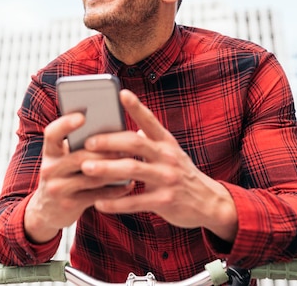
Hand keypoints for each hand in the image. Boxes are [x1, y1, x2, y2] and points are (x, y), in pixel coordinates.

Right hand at [24, 112, 133, 243]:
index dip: (65, 124)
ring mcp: (58, 189)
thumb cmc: (64, 175)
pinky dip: (115, 190)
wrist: (47, 210)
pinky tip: (129, 184)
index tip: (83, 117)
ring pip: (91, 177)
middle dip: (104, 152)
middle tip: (125, 146)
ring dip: (114, 170)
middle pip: (79, 157)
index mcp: (49, 152)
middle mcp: (49, 169)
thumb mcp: (63, 158)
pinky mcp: (69, 205)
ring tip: (131, 163)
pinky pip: (97, 195)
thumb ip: (79, 146)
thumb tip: (110, 129)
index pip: (52, 134)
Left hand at [81, 89, 238, 241]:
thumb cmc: (182, 175)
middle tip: (88, 142)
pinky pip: (135, 201)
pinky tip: (98, 203)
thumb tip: (129, 130)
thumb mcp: (171, 153)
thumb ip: (151, 142)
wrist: (210, 203)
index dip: (136, 107)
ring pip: (132, 169)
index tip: (121, 93)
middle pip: (135, 143)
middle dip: (110, 141)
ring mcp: (167, 179)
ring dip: (107, 168)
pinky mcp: (165, 201)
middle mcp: (168, 157)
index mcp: (167, 143)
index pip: (150, 120)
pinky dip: (115, 203)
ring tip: (86, 168)